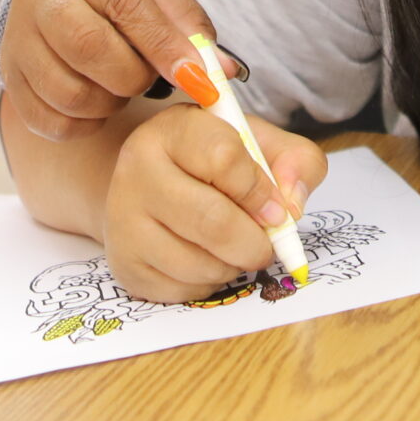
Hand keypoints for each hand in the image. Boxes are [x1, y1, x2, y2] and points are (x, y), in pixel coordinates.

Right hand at [1, 0, 218, 142]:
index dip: (164, 47)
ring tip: (120, 81)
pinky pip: (49, 122)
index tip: (198, 80)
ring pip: (69, 93)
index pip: (124, 5)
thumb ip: (187, 22)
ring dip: (110, 102)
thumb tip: (221, 72)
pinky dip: (84, 124)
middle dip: (134, 76)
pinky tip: (98, 100)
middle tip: (149, 74)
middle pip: (89, 50)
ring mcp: (19, 40)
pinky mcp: (11, 79)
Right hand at [105, 105, 327, 302]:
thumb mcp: (259, 142)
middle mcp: (137, 170)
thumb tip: (292, 205)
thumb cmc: (213, 160)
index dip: (261, 192)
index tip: (276, 209)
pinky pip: (183, 290)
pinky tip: (208, 260)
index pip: (224, 160)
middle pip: (212, 221)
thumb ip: (295, 161)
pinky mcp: (125, 265)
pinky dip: (210, 283)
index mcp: (173, 129)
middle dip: (254, 242)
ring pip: (199, 263)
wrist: (152, 184)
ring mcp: (124, 221)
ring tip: (235, 248)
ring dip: (234, 265)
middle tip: (266, 244)